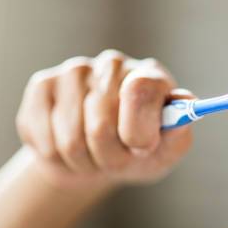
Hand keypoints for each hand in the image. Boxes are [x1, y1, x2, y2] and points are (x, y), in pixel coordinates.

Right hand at [16, 50, 193, 191]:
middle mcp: (112, 65)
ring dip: (83, 162)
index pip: (139, 91)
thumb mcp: (167, 150)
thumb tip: (185, 104)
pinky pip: (43, 138)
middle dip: (110, 157)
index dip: (137, 129)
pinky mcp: (42, 86)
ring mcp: (74, 72)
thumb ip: (179, 131)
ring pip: (69, 137)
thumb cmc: (139, 152)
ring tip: (93, 156)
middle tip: (118, 160)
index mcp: (149, 76)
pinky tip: (66, 148)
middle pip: (101, 122)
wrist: (99, 159)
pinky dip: (56, 158)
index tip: (141, 148)